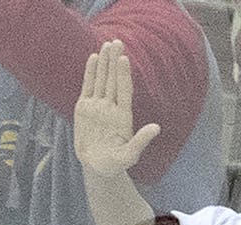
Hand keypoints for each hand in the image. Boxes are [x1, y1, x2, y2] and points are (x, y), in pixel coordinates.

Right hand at [74, 40, 160, 177]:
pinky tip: (93, 58)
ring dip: (103, 62)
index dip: (123, 75)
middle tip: (116, 42)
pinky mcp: (84, 109)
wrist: (98, 167)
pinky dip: (90, 73)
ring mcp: (98, 107)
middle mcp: (111, 107)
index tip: (124, 59)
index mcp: (122, 116)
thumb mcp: (130, 155)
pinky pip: (88, 87)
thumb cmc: (115, 163)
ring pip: (101, 80)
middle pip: (113, 80)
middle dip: (114, 62)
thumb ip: (141, 141)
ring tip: (106, 44)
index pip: (123, 90)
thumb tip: (156, 128)